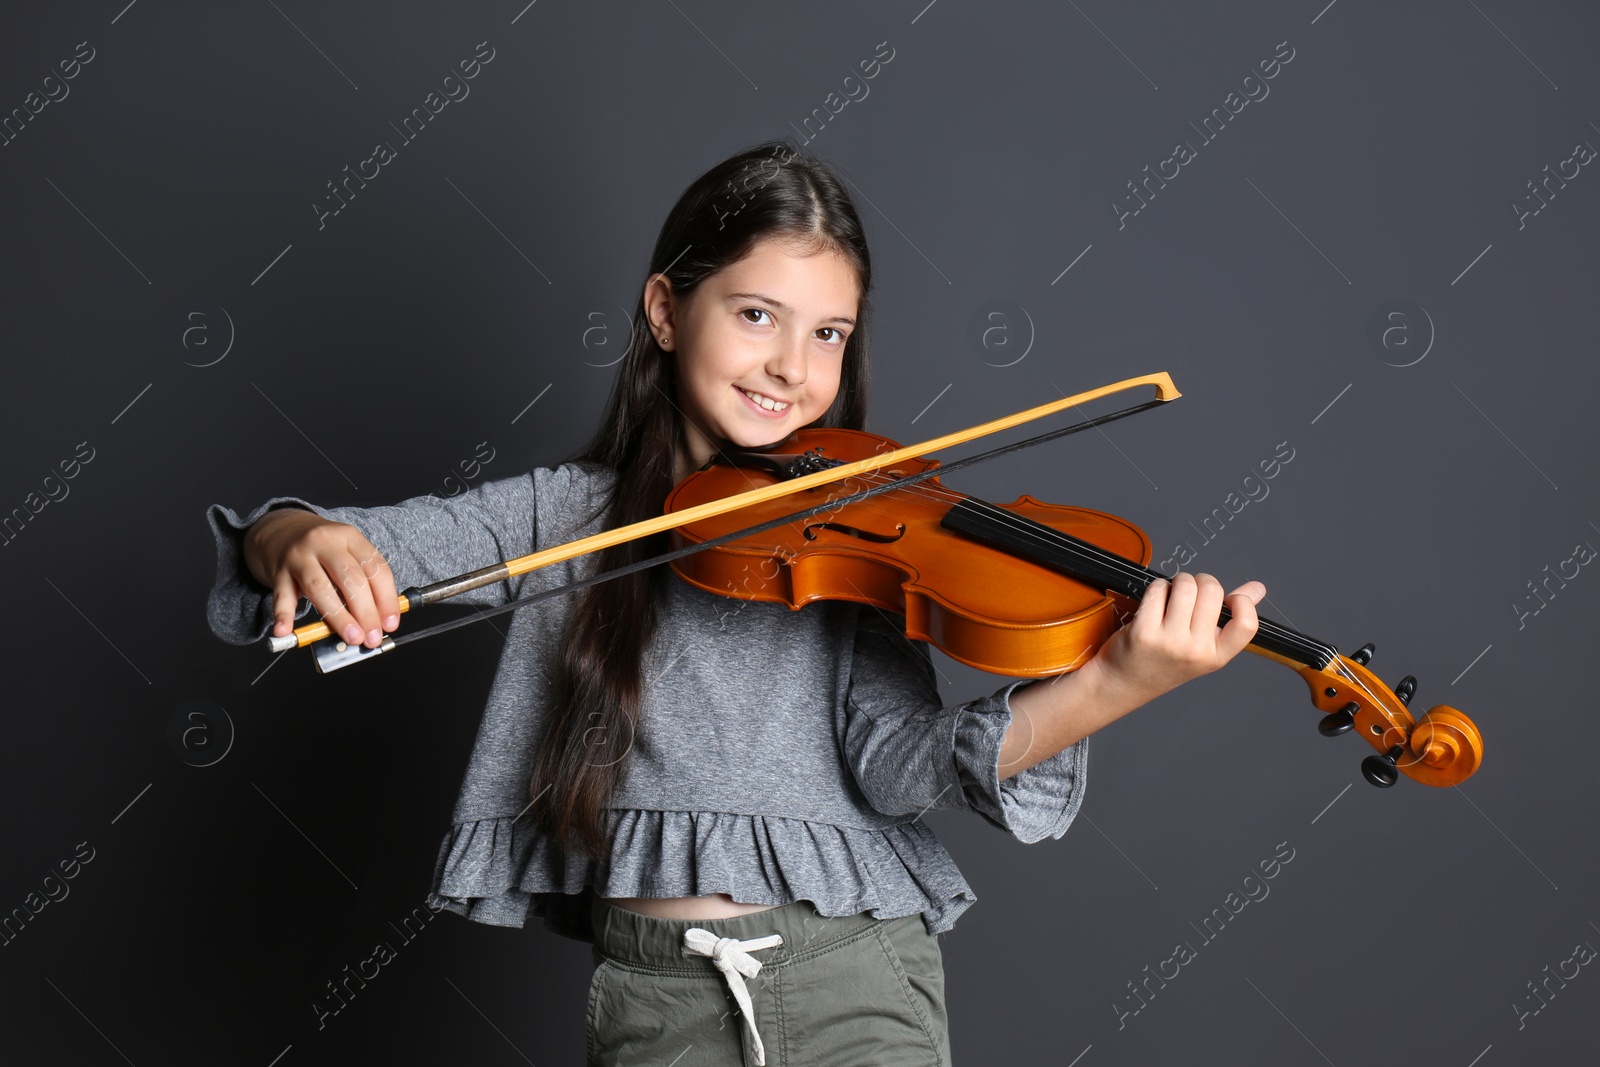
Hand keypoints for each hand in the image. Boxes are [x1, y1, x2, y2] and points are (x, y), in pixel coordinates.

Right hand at [243, 509, 399, 647]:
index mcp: (350, 537)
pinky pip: (282, 596)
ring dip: (338, 616)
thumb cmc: (322, 549)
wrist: (282, 530)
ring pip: (319, 587)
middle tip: (372, 636)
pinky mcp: (278, 571)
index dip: (386, 598)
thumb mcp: (347, 552)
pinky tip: (286, 630)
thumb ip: (364, 581)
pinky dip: (283, 615)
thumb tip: (379, 620)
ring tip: (351, 637)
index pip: (375, 568)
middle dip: (366, 611)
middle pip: (350, 578)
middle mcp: (325, 543)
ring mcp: (299, 556)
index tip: (390, 623)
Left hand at [1092, 571, 1264, 705]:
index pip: (1247, 624)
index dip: (1242, 602)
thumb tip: (1258, 588)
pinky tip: (1154, 601)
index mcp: (1217, 656)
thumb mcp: (1204, 647)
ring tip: (1172, 594)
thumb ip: (1232, 618)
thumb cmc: (1166, 661)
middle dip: (1200, 581)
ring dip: (1178, 581)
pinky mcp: (1143, 631)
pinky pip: (1159, 589)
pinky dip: (1158, 587)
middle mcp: (1195, 651)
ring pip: (1185, 585)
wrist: (1123, 684)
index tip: (1229, 599)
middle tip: (1190, 591)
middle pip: (1212, 591)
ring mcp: (1169, 642)